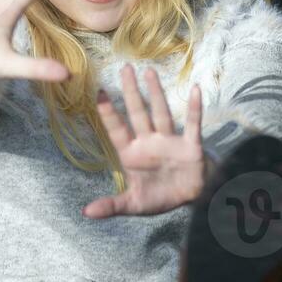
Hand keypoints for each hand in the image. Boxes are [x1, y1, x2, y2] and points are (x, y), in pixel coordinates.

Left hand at [82, 64, 206, 217]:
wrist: (191, 199)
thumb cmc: (160, 197)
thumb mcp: (134, 205)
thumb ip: (111, 206)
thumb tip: (85, 213)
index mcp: (132, 155)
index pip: (117, 130)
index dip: (108, 113)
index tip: (99, 92)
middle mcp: (149, 142)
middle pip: (138, 113)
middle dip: (131, 92)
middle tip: (124, 68)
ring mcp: (170, 141)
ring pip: (161, 113)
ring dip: (156, 94)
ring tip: (149, 72)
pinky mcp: (190, 145)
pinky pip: (192, 125)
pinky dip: (194, 109)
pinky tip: (195, 90)